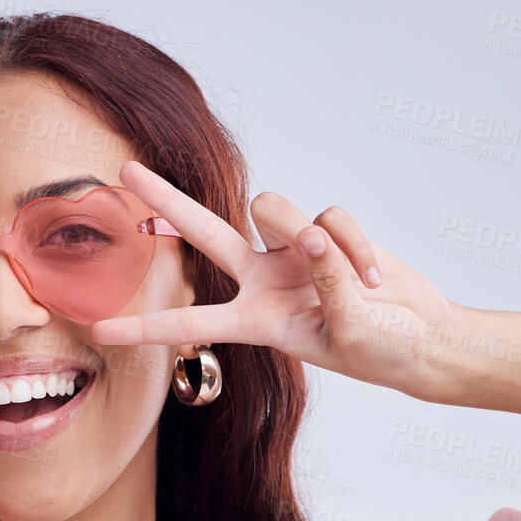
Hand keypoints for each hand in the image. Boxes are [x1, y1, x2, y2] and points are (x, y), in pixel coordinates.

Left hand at [91, 160, 465, 398]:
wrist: (423, 339)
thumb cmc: (381, 351)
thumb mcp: (347, 331)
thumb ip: (325, 280)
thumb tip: (311, 233)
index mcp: (258, 322)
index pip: (192, 324)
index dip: (145, 329)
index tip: (98, 331)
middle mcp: (266, 281)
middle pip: (205, 232)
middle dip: (166, 201)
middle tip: (125, 169)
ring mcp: (294, 253)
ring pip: (272, 208)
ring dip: (306, 230)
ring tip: (352, 276)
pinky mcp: (329, 233)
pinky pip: (332, 217)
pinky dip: (356, 245)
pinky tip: (373, 276)